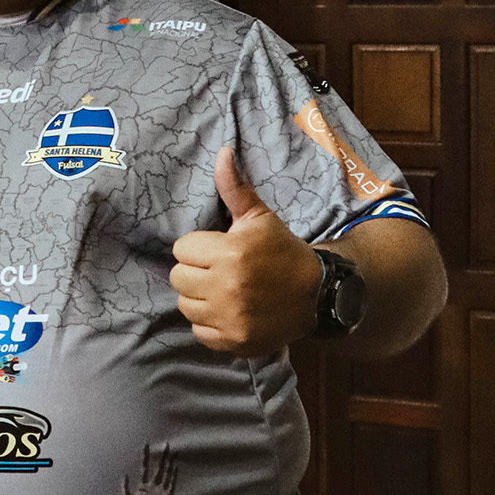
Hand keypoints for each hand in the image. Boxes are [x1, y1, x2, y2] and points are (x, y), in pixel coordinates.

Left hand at [123, 444, 177, 494]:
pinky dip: (174, 475)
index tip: (146, 444)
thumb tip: (125, 475)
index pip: (144, 468)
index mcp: (142, 488)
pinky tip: (176, 466)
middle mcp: (153, 488)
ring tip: (174, 451)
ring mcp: (161, 493)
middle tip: (166, 443)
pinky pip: (171, 484)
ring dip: (170, 463)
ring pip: (166, 474)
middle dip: (162, 456)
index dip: (145, 456)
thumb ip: (125, 490)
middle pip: (158, 468)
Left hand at [170, 147, 323, 356]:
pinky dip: (210, 324)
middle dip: (195, 272)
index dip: (198, 248)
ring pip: (185, 305)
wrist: (316, 294)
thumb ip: (234, 189)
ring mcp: (230, 318)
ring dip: (199, 298)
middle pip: (178, 278)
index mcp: (230, 253)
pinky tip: (229, 312)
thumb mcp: (259, 218)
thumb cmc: (282, 251)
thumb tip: (222, 153)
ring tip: (223, 290)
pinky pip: (199, 332)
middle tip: (219, 270)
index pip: (181, 249)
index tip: (219, 250)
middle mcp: (227, 287)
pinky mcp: (234, 341)